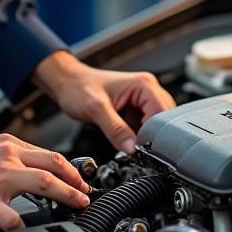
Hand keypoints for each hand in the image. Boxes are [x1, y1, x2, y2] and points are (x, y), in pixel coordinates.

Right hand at [0, 134, 91, 231]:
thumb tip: (33, 167)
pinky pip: (11, 218)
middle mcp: (8, 159)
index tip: (81, 181)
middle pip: (54, 167)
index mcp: (10, 146)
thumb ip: (12, 155)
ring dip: (66, 196)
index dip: (71, 169)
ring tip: (77, 206)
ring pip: (44, 184)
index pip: (50, 155)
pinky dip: (23, 227)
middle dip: (77, 182)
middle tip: (87, 195)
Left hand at [32, 50, 174, 153]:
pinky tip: (128, 140)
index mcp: (144, 84)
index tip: (144, 149)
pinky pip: (144, 126)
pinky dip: (139, 136)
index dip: (155, 134)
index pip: (163, 114)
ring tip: (130, 143)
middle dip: (153, 137)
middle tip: (138, 150)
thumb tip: (132, 148)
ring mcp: (142, 99)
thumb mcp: (95, 109)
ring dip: (146, 137)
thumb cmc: (78, 87)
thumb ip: (115, 129)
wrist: (66, 82)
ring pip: (156, 125)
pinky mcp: (135, 109)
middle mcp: (147, 90)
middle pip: (164, 121)